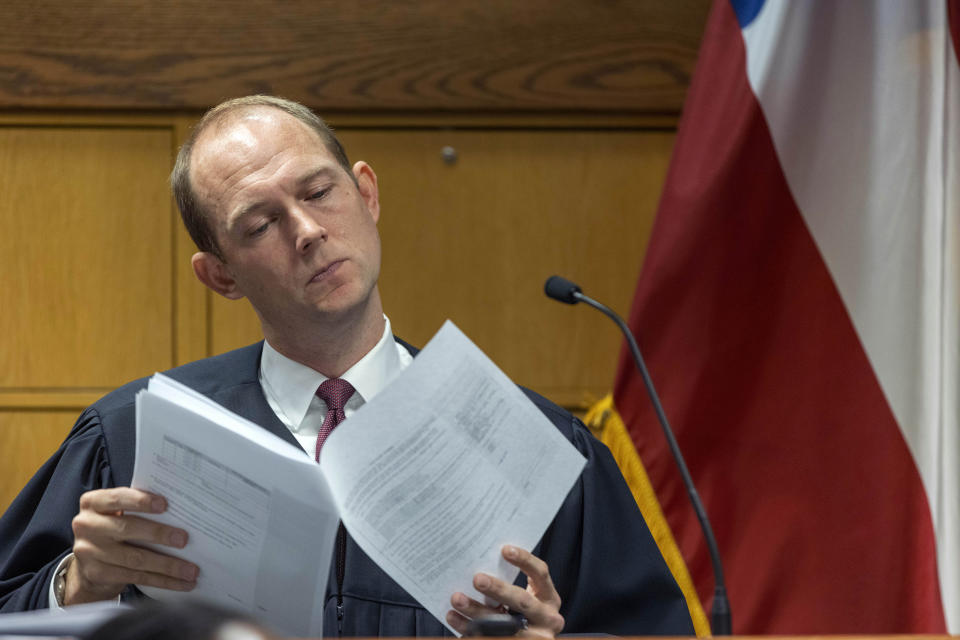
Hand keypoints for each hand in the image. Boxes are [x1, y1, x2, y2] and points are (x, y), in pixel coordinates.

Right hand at [65, 487, 197, 604]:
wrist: (88, 563)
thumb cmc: (112, 528)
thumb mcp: (117, 512)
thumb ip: (138, 507)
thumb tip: (180, 509)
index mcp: (93, 503)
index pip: (117, 498)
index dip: (141, 501)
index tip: (164, 504)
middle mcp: (87, 525)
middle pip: (127, 529)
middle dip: (159, 534)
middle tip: (183, 539)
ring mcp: (89, 552)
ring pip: (134, 559)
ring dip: (167, 565)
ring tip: (190, 570)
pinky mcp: (97, 574)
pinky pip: (135, 577)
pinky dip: (162, 581)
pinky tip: (181, 582)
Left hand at [447, 545, 563, 637]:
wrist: (532, 639)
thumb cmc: (525, 613)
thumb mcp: (530, 597)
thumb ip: (513, 582)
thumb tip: (482, 559)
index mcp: (550, 598)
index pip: (540, 574)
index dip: (524, 560)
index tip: (504, 549)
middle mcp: (547, 618)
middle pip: (522, 600)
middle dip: (498, 589)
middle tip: (477, 579)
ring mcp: (533, 636)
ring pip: (503, 623)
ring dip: (476, 610)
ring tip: (457, 599)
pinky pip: (490, 636)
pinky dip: (468, 627)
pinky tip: (454, 617)